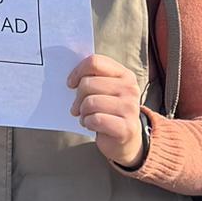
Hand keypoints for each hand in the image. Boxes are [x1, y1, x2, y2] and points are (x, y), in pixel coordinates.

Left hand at [68, 53, 146, 167]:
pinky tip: (90, 124)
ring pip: (90, 102)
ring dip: (82, 111)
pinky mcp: (126, 127)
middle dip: (77, 97)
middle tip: (77, 107)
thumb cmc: (109, 110)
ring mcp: (130, 108)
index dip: (78, 72)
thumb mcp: (105, 89)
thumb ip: (93, 78)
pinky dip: (87, 122)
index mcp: (125, 74)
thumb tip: (72, 77)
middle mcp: (130, 89)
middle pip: (88, 83)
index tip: (71, 83)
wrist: (126, 138)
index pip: (95, 62)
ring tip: (86, 116)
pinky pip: (95, 119)